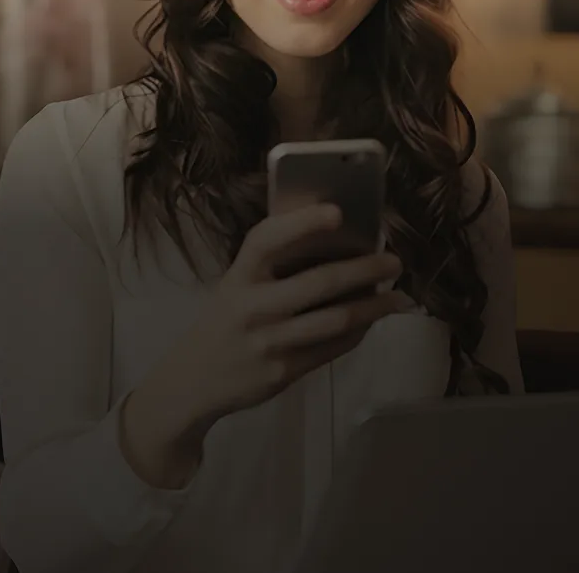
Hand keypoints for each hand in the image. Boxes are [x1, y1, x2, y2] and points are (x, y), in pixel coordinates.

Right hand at [187, 203, 402, 418]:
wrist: (194, 381)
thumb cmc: (224, 320)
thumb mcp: (236, 286)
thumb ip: (271, 267)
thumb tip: (334, 242)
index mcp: (239, 276)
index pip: (266, 240)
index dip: (301, 223)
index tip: (338, 212)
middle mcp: (253, 307)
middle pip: (318, 283)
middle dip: (364, 269)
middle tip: (393, 261)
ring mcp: (269, 342)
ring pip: (335, 320)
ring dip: (373, 306)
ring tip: (398, 297)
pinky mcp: (284, 371)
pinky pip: (332, 347)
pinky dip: (358, 332)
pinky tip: (371, 321)